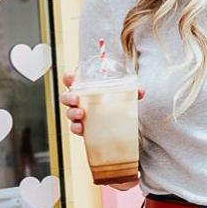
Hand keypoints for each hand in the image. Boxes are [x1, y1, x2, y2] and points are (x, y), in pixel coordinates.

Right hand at [61, 71, 144, 190]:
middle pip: (66, 97)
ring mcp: (80, 116)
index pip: (71, 80)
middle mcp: (80, 102)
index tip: (70, 78)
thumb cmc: (116, 105)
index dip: (68, 78)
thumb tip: (140, 91)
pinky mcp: (84, 129)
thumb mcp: (124, 96)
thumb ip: (132, 92)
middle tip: (76, 98)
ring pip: (69, 113)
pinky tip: (81, 128)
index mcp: (85, 89)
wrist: (120, 125)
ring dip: (72, 113)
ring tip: (81, 113)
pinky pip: (75, 128)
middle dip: (68, 97)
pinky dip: (76, 128)